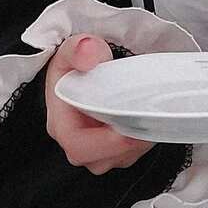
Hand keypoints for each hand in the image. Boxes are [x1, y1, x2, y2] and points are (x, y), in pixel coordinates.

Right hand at [44, 33, 152, 174]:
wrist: (83, 68)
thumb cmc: (75, 65)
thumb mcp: (73, 49)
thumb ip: (79, 49)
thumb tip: (88, 52)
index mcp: (61, 124)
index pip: (78, 146)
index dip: (105, 142)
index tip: (128, 128)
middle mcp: (75, 141)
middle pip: (100, 158)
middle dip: (126, 144)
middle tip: (145, 122)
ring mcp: (93, 148)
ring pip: (117, 159)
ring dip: (136, 143)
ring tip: (147, 118)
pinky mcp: (110, 149)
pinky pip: (127, 155)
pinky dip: (140, 141)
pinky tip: (145, 120)